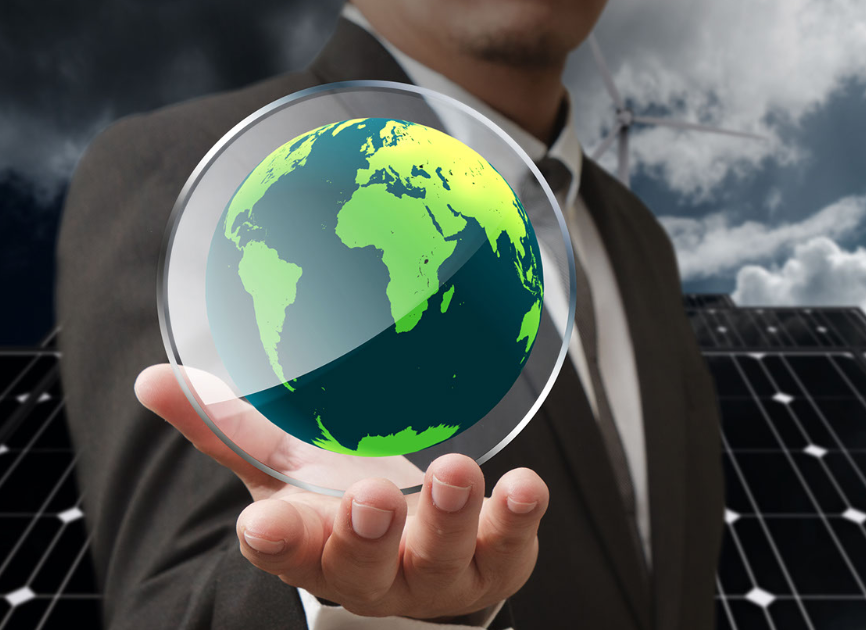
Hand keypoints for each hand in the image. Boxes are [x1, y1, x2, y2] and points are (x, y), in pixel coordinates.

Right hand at [135, 364, 548, 619]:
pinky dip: (519, 518)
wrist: (418, 553)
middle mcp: (373, 570)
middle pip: (363, 564)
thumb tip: (155, 378)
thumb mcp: (289, 468)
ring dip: (450, 517)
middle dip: (367, 535)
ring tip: (457, 472)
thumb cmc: (341, 507)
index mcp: (314, 547)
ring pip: (441, 557)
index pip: (285, 552)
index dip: (276, 542)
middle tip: (370, 499)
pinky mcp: (495, 562)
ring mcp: (437, 573)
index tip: (263, 526)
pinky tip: (525, 485)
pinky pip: (510, 547)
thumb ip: (231, 426)